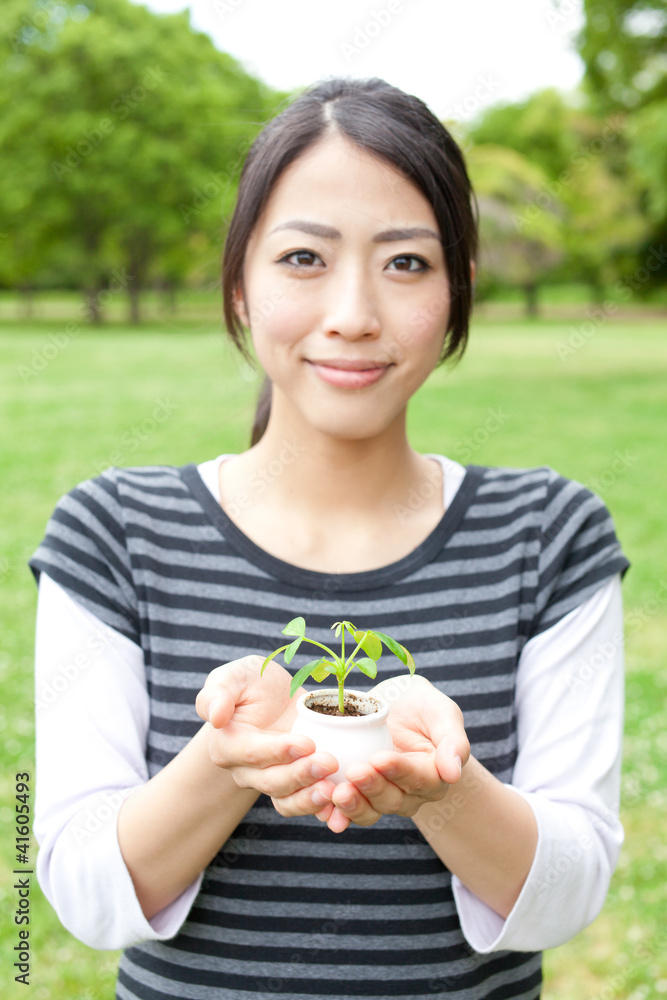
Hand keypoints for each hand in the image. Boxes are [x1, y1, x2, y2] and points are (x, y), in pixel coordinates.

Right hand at [195, 655, 337, 804]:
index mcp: (227, 745)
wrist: (276, 695)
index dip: (279, 751)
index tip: (307, 743)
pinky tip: (340, 806)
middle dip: (301, 774)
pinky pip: (303, 804)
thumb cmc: (252, 682)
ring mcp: (270, 781)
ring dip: (311, 798)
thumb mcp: (235, 676)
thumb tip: (215, 716)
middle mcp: (245, 770)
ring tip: (335, 790)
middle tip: (330, 762)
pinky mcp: (293, 785)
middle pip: (272, 781)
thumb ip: (218, 693)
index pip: (252, 753)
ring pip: (287, 799)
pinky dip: (322, 809)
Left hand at [322, 675, 469, 831]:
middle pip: (393, 799)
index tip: (380, 759)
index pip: (419, 779)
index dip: (399, 771)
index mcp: (433, 775)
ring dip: (353, 805)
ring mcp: (382, 797)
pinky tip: (323, 807)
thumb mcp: (441, 711)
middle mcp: (410, 794)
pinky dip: (335, 811)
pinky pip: (348, 810)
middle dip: (373, 787)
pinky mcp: (358, 795)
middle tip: (354, 772)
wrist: (391, 705)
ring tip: (337, 792)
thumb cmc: (420, 705)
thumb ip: (452, 739)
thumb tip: (453, 773)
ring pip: (370, 810)